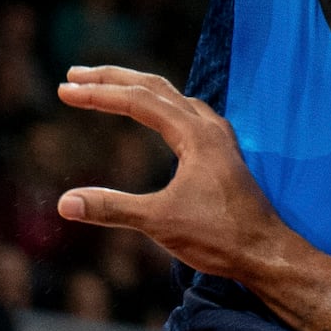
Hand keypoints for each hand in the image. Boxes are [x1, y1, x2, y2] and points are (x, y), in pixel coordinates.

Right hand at [54, 72, 301, 287]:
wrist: (266, 253)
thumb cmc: (218, 238)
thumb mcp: (158, 222)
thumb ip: (111, 208)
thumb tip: (64, 203)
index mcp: (195, 134)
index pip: (138, 100)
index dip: (98, 94)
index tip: (65, 90)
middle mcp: (208, 127)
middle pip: (154, 87)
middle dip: (112, 79)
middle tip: (75, 76)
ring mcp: (218, 138)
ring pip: (172, 97)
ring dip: (136, 89)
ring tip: (106, 88)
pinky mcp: (222, 154)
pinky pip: (186, 113)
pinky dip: (159, 105)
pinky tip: (156, 115)